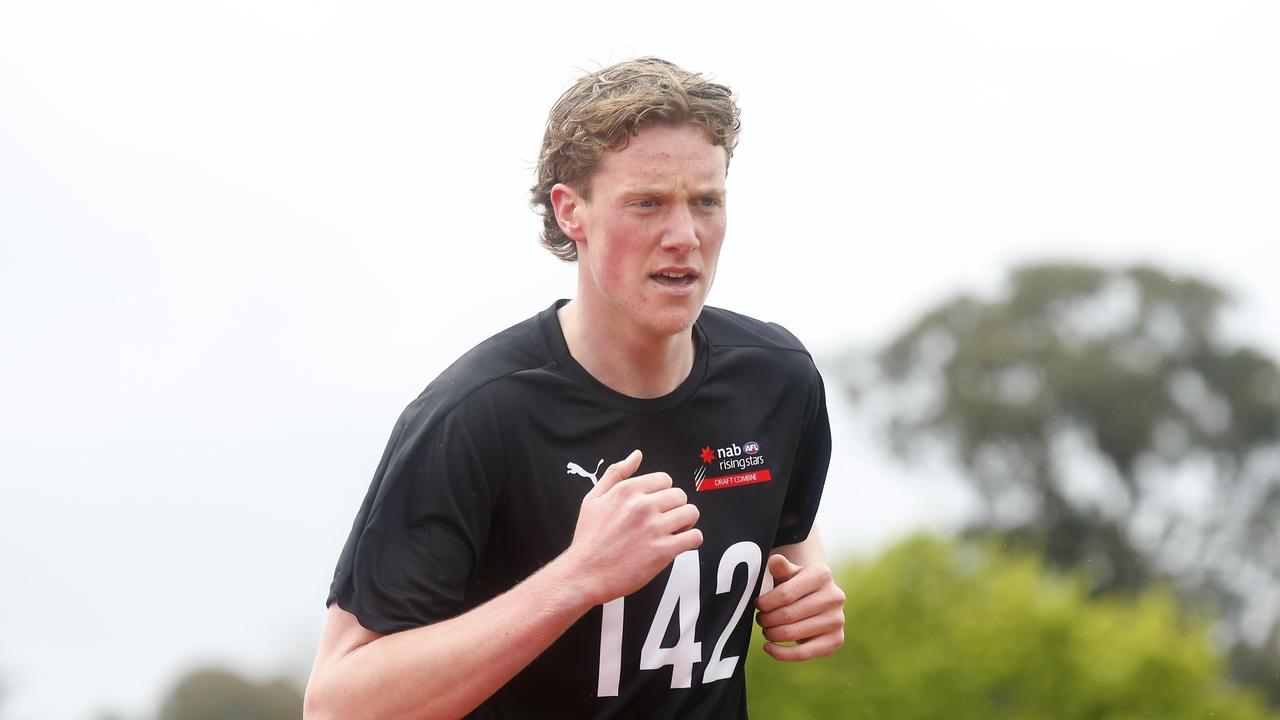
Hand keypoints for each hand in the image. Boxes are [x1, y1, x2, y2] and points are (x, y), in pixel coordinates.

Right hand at [563, 450, 702, 604]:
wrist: (585, 573)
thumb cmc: (588, 538)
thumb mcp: (594, 498)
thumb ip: (616, 473)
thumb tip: (636, 455)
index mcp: (628, 490)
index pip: (665, 480)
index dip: (663, 493)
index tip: (657, 506)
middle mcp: (643, 506)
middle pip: (680, 495)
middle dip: (675, 507)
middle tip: (665, 520)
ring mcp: (654, 529)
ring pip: (691, 513)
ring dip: (686, 523)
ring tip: (673, 532)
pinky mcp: (663, 551)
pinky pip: (694, 537)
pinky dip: (692, 540)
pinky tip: (679, 544)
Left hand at [755, 553, 844, 660]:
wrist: (818, 599)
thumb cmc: (796, 584)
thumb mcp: (789, 573)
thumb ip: (781, 567)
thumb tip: (775, 561)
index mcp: (821, 574)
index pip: (785, 594)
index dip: (765, 603)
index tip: (757, 605)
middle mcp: (834, 596)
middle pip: (788, 615)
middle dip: (767, 619)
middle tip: (760, 619)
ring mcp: (837, 619)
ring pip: (794, 633)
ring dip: (772, 635)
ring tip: (766, 630)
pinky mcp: (836, 640)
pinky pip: (804, 653)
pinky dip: (781, 653)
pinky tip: (769, 648)